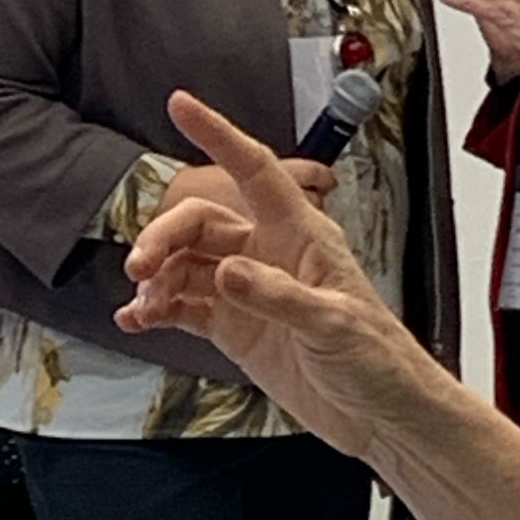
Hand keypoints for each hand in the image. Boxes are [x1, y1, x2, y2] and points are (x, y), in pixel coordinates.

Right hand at [115, 92, 425, 456]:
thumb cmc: (378, 358)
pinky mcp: (238, 327)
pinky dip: (158, 309)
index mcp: (302, 235)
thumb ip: (278, 297)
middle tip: (140, 266)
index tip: (181, 105)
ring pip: (187, 265)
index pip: (255, 171)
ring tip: (141, 304)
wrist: (382, 414)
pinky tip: (137, 320)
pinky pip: (186, 306)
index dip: (219, 134)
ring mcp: (250, 291)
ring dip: (157, 278)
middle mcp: (270, 254)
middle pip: (202, 224)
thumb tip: (228, 273)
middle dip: (164, 236)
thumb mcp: (333, 323)